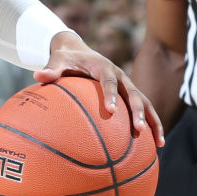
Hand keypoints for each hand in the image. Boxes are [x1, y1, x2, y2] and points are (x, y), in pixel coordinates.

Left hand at [37, 32, 166, 146]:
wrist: (77, 50)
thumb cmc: (65, 58)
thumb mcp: (57, 61)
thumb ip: (50, 69)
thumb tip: (37, 75)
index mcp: (103, 67)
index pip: (109, 81)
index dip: (111, 95)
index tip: (111, 111)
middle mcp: (120, 76)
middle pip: (134, 94)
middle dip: (138, 112)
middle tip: (138, 130)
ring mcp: (127, 85)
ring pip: (145, 103)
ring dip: (152, 121)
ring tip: (159, 143)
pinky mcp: (128, 94)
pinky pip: (142, 109)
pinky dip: (150, 124)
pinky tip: (155, 145)